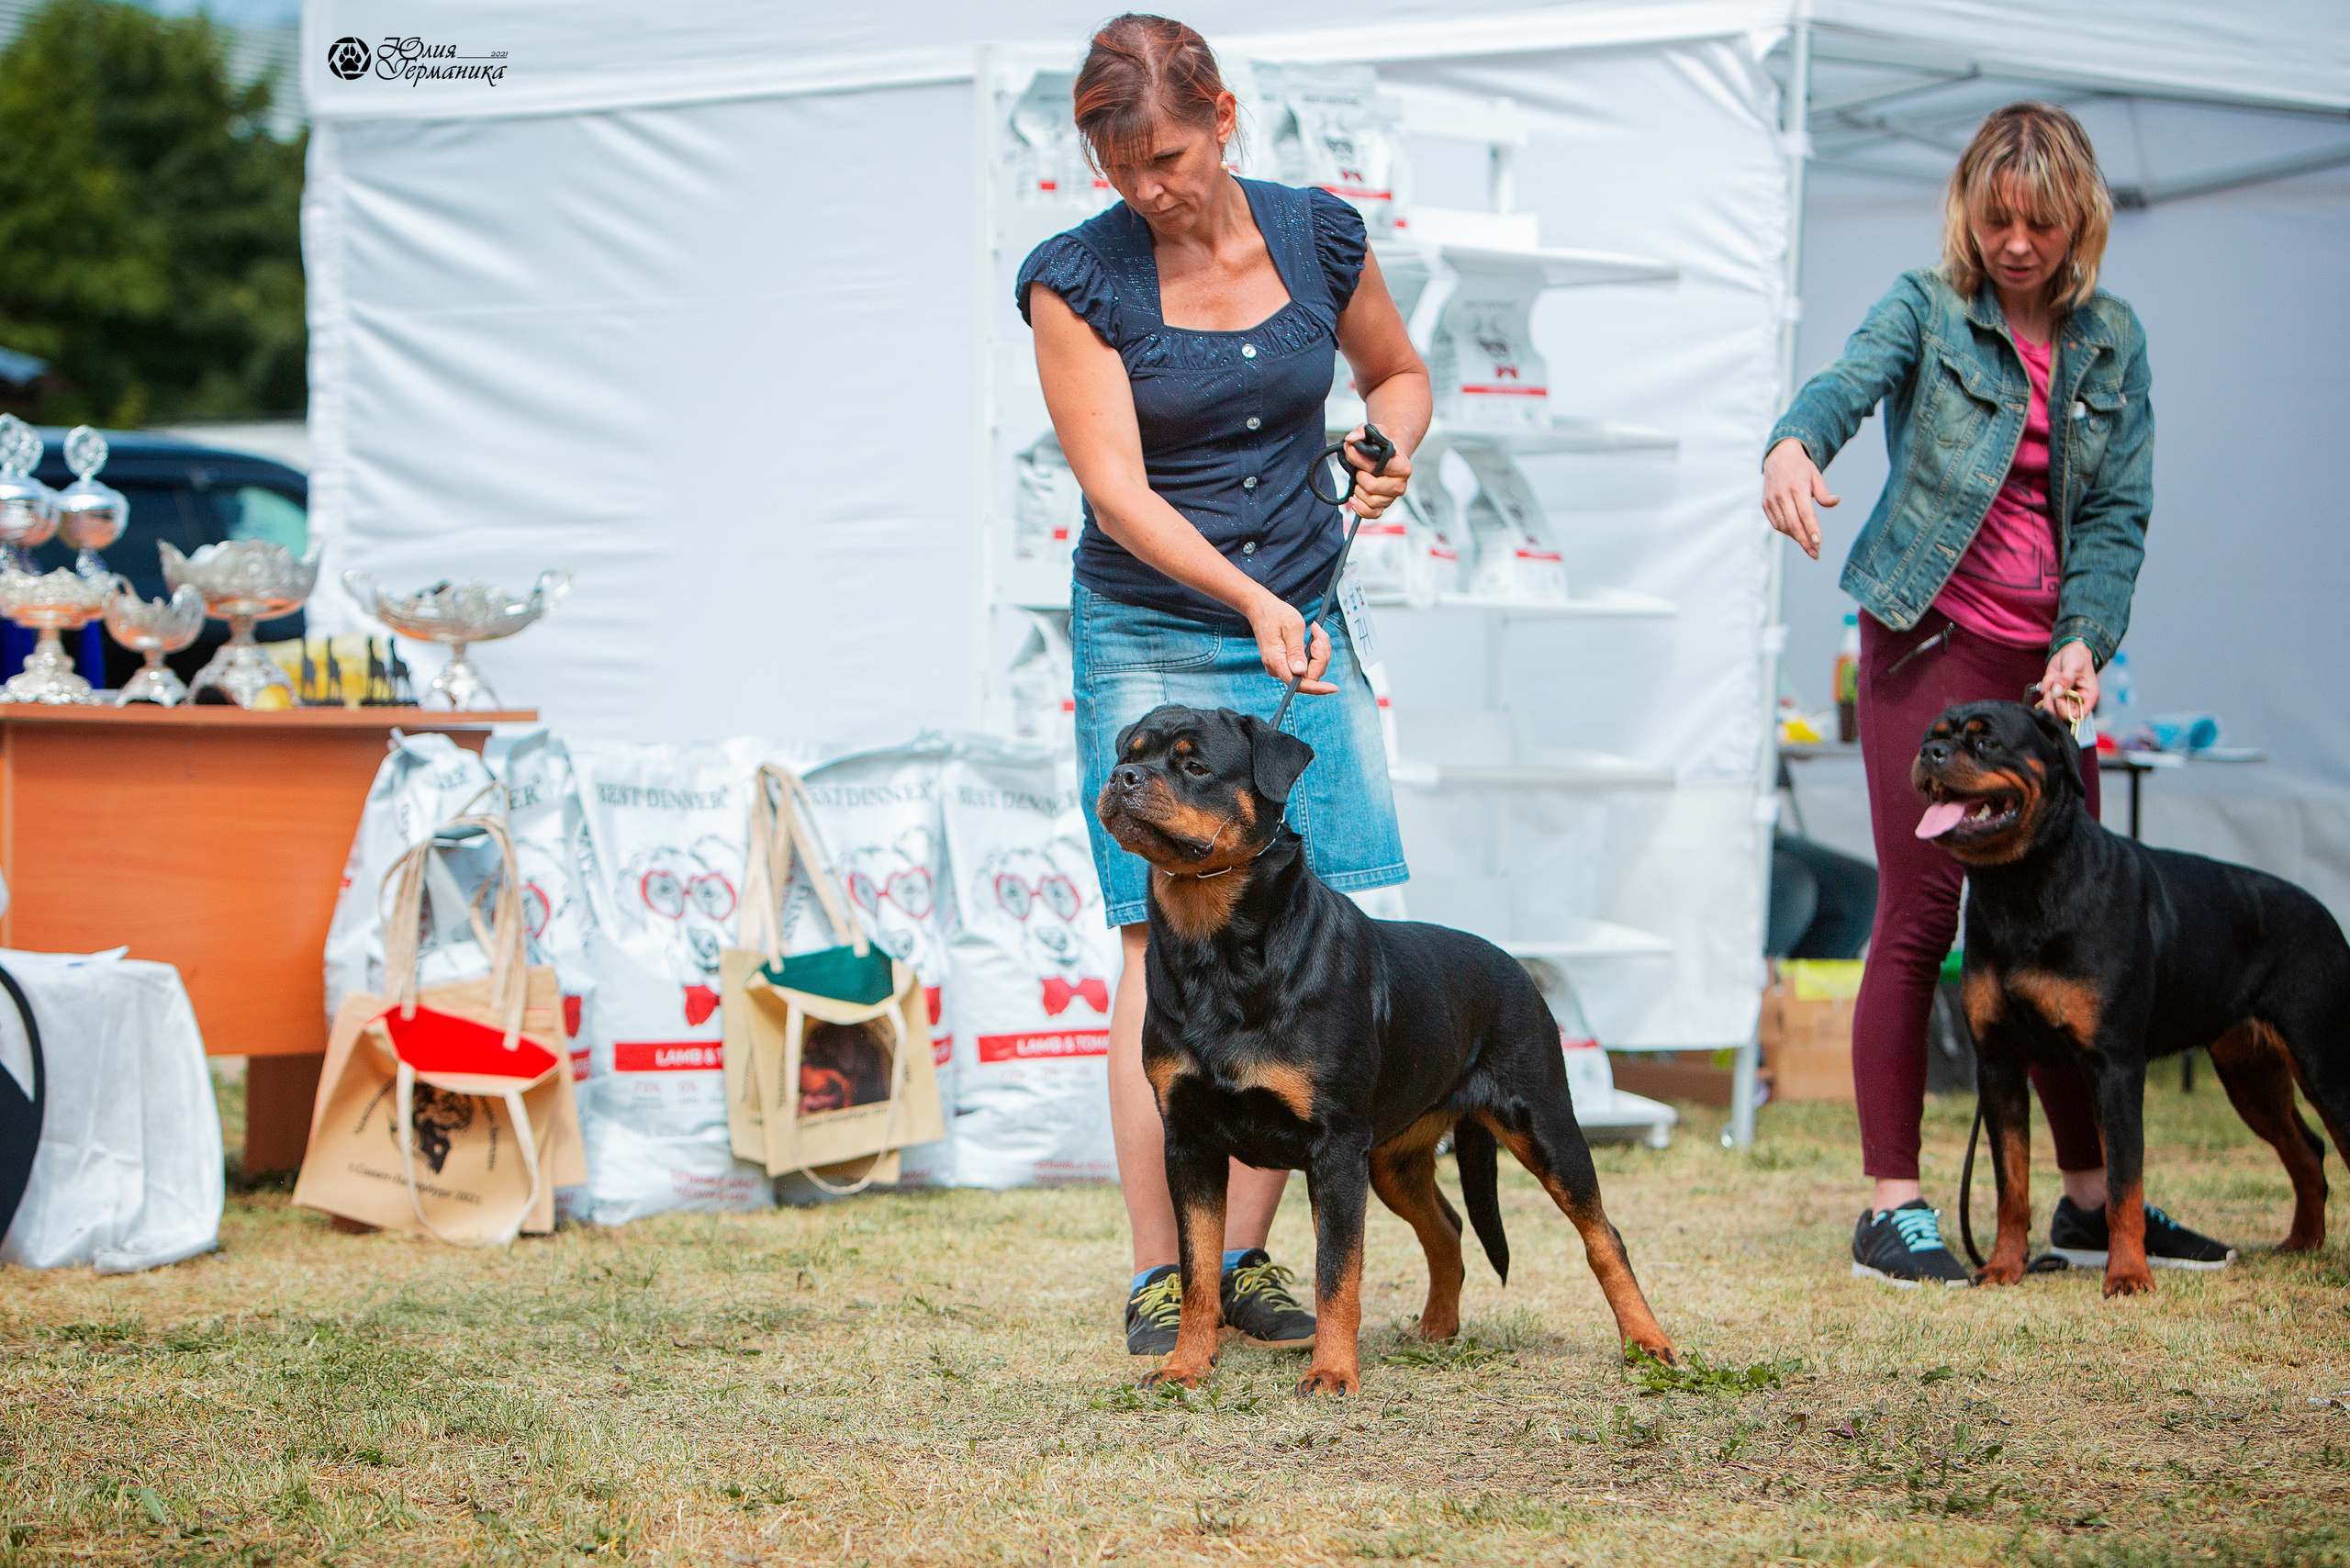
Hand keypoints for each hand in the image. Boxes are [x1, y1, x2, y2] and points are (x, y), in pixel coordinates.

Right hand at [1247, 592, 1334, 694]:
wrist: (1261, 609)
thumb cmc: (1275, 614)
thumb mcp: (1292, 628)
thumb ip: (1297, 651)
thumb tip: (1300, 672)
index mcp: (1276, 660)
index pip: (1298, 683)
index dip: (1317, 687)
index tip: (1333, 687)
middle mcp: (1277, 668)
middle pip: (1309, 676)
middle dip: (1321, 656)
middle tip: (1319, 633)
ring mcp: (1280, 667)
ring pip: (1310, 670)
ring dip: (1320, 652)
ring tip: (1316, 631)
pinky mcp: (1286, 663)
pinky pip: (1307, 664)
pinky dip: (1315, 652)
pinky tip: (1314, 637)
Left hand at [1340, 426, 1410, 519]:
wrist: (1390, 455)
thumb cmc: (1383, 445)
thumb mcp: (1375, 431)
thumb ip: (1362, 431)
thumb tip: (1350, 440)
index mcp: (1403, 466)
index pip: (1377, 468)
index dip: (1359, 460)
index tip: (1351, 451)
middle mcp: (1401, 484)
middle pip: (1371, 487)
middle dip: (1359, 476)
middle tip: (1360, 469)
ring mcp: (1392, 497)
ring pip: (1369, 501)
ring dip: (1359, 490)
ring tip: (1361, 480)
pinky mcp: (1384, 506)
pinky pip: (1371, 514)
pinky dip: (1360, 508)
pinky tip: (1354, 499)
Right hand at [1761, 437, 1835, 560]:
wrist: (1779, 456)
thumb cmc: (1801, 468)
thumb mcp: (1816, 476)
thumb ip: (1824, 492)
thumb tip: (1835, 502)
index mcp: (1797, 487)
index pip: (1805, 513)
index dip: (1812, 529)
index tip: (1819, 543)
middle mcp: (1782, 494)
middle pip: (1794, 524)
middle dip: (1805, 542)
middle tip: (1815, 554)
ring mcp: (1771, 500)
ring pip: (1784, 526)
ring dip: (1796, 538)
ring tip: (1809, 546)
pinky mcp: (1765, 504)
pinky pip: (1776, 523)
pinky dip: (1786, 531)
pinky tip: (1796, 534)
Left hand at [2038, 640, 2098, 723]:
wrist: (2070, 649)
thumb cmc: (2078, 657)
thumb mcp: (2074, 665)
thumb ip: (2066, 679)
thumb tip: (2057, 693)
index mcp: (2088, 697)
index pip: (2078, 715)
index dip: (2066, 711)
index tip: (2060, 699)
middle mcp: (2076, 700)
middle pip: (2061, 715)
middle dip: (2053, 704)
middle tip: (2050, 691)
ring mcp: (2063, 697)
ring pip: (2051, 708)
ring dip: (2048, 695)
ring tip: (2051, 679)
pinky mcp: (2053, 691)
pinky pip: (2044, 695)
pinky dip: (2045, 685)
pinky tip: (2051, 675)